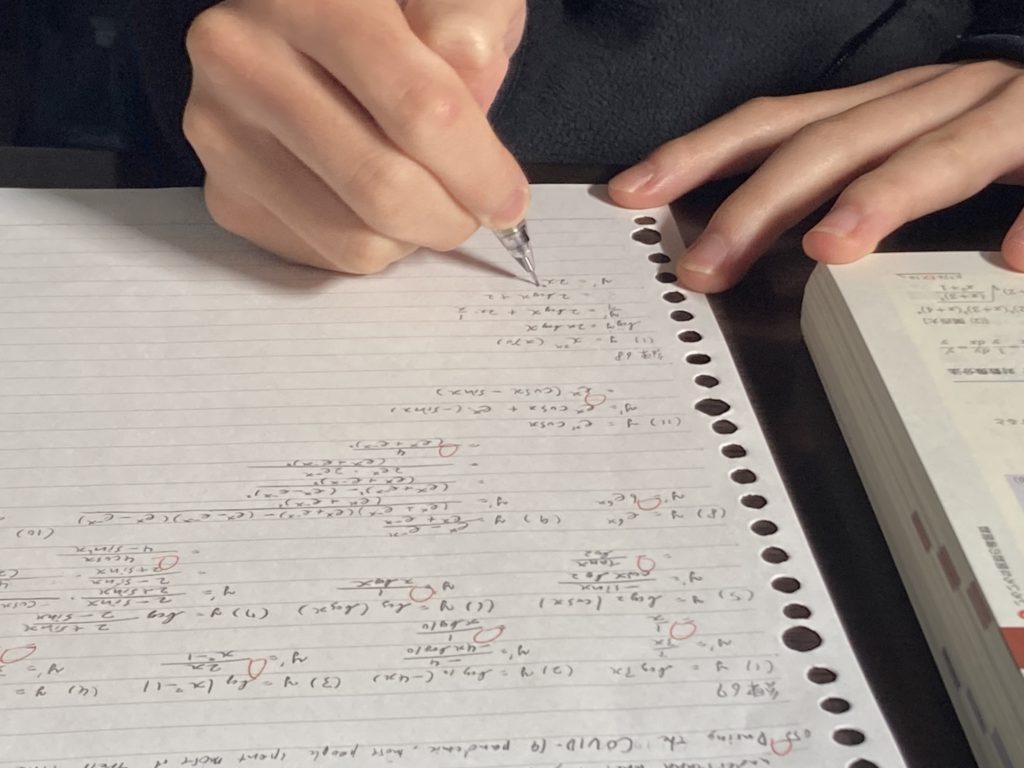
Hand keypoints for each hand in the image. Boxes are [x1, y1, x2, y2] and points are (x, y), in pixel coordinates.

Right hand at [183, 0, 528, 272]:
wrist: (309, 27)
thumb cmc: (398, 11)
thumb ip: (472, 24)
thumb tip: (469, 80)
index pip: (417, 108)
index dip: (479, 168)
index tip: (508, 198)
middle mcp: (242, 58)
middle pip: (381, 185)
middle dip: (452, 216)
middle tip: (475, 209)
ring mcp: (220, 130)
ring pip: (352, 236)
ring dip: (413, 237)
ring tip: (426, 198)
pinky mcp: (223, 192)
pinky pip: (323, 256)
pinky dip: (371, 246)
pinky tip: (374, 202)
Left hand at [609, 60, 1023, 292]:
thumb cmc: (982, 128)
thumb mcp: (898, 144)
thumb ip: (841, 181)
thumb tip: (781, 237)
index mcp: (878, 107)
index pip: (773, 124)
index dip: (699, 155)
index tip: (631, 193)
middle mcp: (929, 99)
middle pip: (832, 143)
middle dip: (759, 204)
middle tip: (704, 268)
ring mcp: (1002, 114)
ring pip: (940, 150)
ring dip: (884, 196)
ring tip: (832, 245)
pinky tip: (1012, 257)